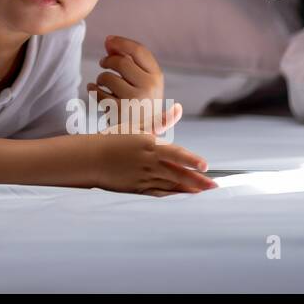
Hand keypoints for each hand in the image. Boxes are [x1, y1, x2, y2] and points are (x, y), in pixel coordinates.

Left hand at [87, 34, 180, 134]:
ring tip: (102, 83)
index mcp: (157, 77)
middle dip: (107, 61)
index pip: (139, 50)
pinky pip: (98, 93)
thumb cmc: (138, 102)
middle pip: (120, 62)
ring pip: (107, 77)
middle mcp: (149, 88)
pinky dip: (92, 90)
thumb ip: (129, 60)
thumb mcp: (143, 82)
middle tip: (103, 64)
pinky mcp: (119, 112)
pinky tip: (94, 91)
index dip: (121, 42)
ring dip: (100, 78)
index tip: (108, 40)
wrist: (139, 135)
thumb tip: (108, 41)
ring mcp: (135, 101)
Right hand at [90, 130, 216, 195]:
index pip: (174, 153)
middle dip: (197, 179)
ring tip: (204, 191)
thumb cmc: (113, 139)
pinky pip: (158, 192)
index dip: (190, 160)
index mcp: (148, 145)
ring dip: (188, 188)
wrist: (90, 158)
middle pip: (176, 172)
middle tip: (213, 184)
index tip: (205, 164)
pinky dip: (172, 194)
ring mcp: (142, 176)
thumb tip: (178, 107)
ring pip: (170, 184)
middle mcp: (147, 162)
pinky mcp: (137, 187)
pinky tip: (182, 195)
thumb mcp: (136, 126)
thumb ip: (160, 121)